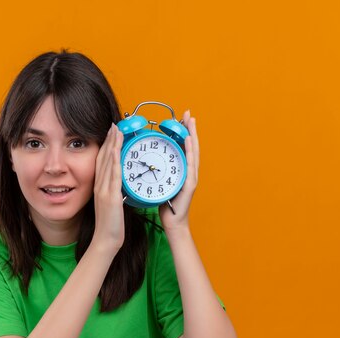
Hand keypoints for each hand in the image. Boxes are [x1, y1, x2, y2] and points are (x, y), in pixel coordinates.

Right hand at [91, 124, 124, 254]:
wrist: (106, 239)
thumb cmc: (111, 225)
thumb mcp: (112, 204)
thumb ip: (114, 192)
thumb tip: (121, 184)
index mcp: (100, 186)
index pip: (103, 161)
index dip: (107, 145)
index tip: (112, 132)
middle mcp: (100, 185)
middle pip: (104, 158)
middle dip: (109, 140)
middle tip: (115, 124)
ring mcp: (104, 190)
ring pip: (108, 162)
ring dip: (112, 145)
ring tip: (117, 130)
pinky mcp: (110, 196)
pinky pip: (113, 174)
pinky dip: (114, 160)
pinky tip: (117, 149)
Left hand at [159, 110, 198, 231]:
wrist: (172, 223)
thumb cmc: (165, 205)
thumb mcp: (160, 184)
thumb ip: (157, 173)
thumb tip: (146, 163)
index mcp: (181, 171)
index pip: (183, 148)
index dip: (183, 132)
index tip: (181, 118)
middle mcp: (189, 172)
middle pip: (191, 146)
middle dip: (190, 129)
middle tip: (187, 113)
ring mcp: (191, 177)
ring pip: (193, 152)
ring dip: (192, 135)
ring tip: (190, 122)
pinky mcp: (190, 184)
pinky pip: (190, 164)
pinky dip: (190, 151)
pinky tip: (188, 140)